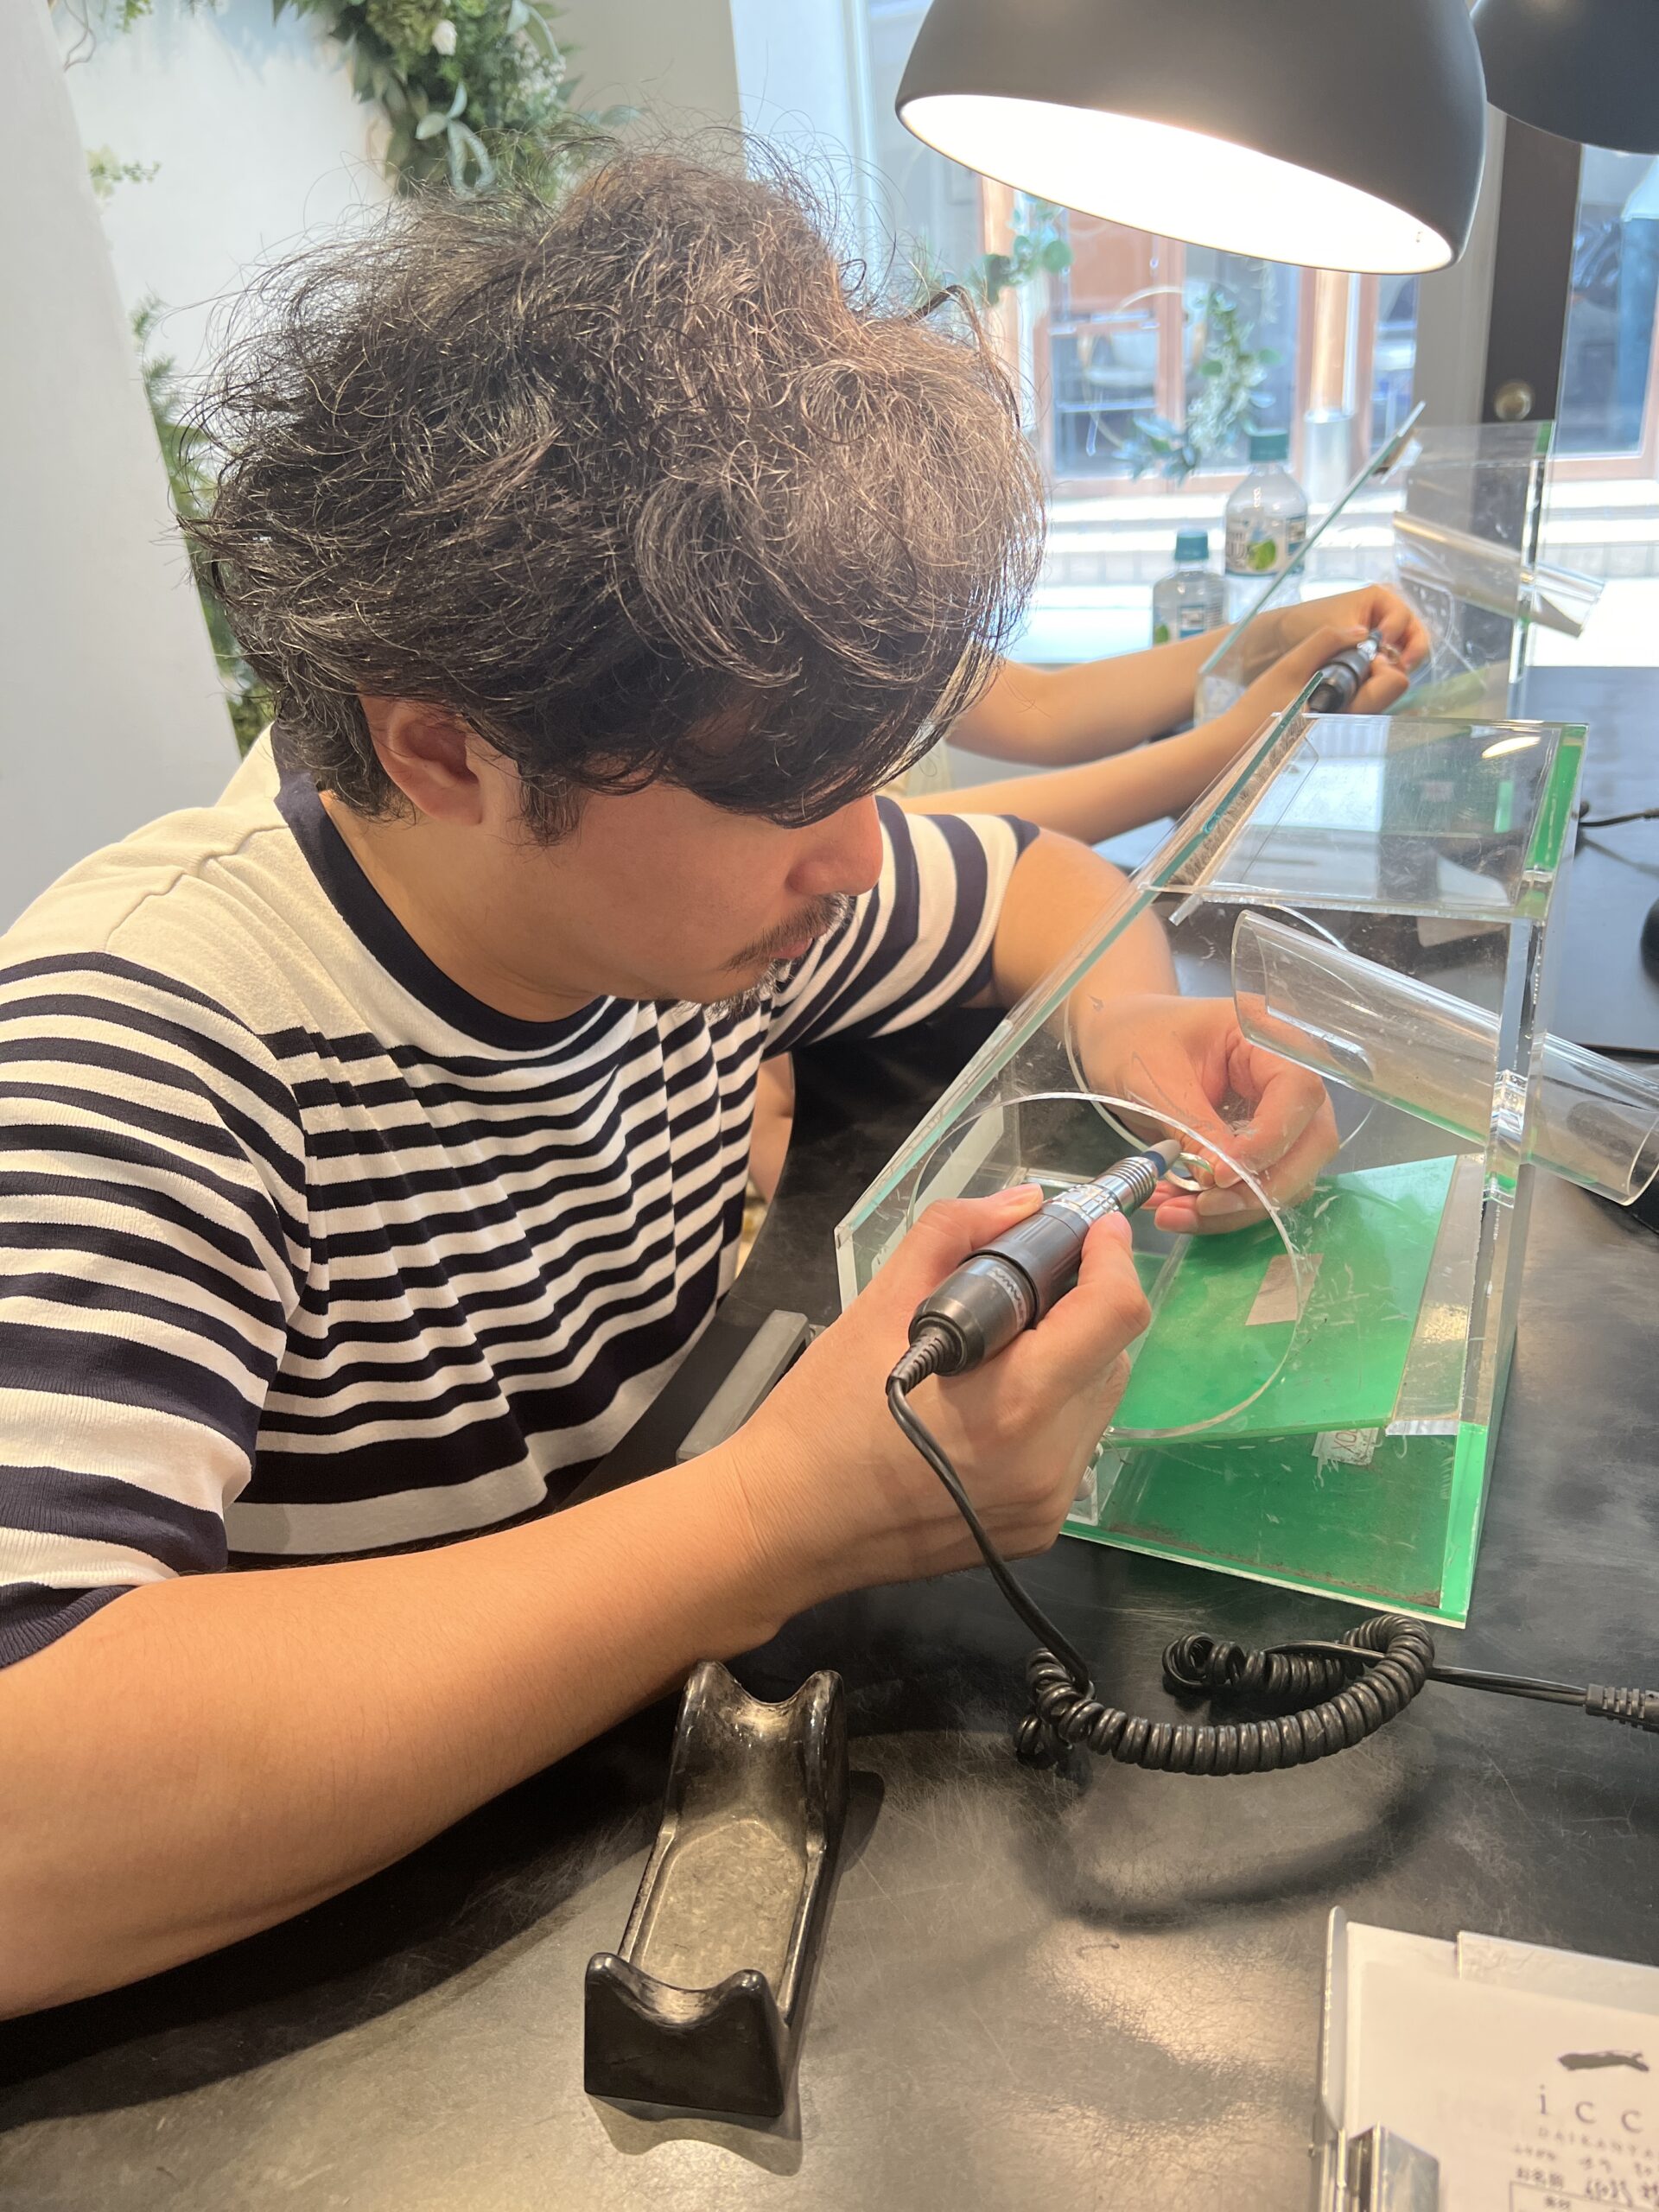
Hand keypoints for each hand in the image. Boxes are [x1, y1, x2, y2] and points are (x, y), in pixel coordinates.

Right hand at [724, 1186, 1150, 1610]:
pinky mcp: (1037, 1529)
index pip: (1115, 1313)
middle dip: (1079, 1309)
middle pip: (1111, 1355)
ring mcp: (1048, 1503)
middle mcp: (1049, 1460)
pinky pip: (1070, 1448)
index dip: (1112, 1256)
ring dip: (1067, 1362)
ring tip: (993, 1355)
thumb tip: (1023, 1204)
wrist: (785, 1526)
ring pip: (1095, 1403)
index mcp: (1015, 1402)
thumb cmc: (821, 1415)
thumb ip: (955, 1236)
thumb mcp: (876, 1305)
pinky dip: (1048, 1414)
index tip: (1093, 1229)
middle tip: (1018, 1290)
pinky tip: (986, 1410)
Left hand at [1076, 992, 1337, 1234]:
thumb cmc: (1134, 1040)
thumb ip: (1194, 1127)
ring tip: (1172, 1213)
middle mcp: (1288, 1076)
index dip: (1269, 1143)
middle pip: (1310, 1144)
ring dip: (1236, 1207)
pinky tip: (1176, 1207)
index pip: (1299, 1094)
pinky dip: (1222, 1207)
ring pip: (1288, 1176)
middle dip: (1259, 1189)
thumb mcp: (1155, 1080)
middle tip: (1201, 1207)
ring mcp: (1281, 1113)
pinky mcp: (1261, 1144)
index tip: (1220, 1176)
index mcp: (1268, 1038)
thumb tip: (1222, 1181)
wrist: (1117, 1038)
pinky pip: (1259, 1186)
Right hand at [1235, 617, 1413, 734]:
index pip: (1396, 680)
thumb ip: (1326, 641)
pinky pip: (1360, 704)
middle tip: (1338, 663)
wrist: (1238, 745)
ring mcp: (1349, 730)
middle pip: (1390, 687)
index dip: (1379, 659)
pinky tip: (1318, 689)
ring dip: (1359, 678)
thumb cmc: (1260, 710)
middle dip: (1372, 667)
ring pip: (1375, 695)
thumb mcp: (1290, 666)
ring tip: (1323, 677)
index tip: (1351, 655)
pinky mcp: (1339, 731)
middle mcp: (1357, 725)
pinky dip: (1348, 690)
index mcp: (1351, 711)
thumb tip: (1360, 629)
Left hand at [1282, 583, 1431, 684]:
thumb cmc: (1307, 624)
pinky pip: (1392, 660)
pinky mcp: (1376, 651)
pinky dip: (1390, 669)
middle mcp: (1387, 613)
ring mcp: (1383, 633)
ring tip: (1390, 676)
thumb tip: (1382, 660)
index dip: (1395, 634)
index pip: (1402, 617)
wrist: (1282, 637)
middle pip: (1413, 633)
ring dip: (1401, 662)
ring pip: (1406, 649)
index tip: (1381, 649)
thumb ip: (1360, 645)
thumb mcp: (1336, 630)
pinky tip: (1379, 680)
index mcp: (1381, 598)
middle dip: (1411, 651)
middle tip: (1401, 669)